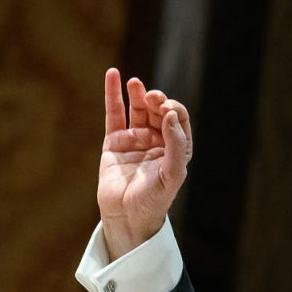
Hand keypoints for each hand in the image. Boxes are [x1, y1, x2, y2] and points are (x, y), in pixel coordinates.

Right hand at [96, 68, 192, 258]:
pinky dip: (113, 94)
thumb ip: (176, 145)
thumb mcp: (172, 174)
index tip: (166, 110)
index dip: (173, 110)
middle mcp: (156, 141)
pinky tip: (113, 75)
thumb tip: (169, 115)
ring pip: (137, 109)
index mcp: (176, 148)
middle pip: (157, 111)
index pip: (177, 119)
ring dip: (138, 94)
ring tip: (135, 84)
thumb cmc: (154, 200)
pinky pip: (114, 114)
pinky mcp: (114, 142)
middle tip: (154, 98)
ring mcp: (134, 140)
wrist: (126, 217)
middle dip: (156, 101)